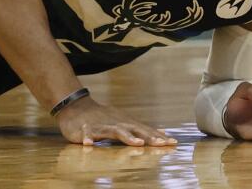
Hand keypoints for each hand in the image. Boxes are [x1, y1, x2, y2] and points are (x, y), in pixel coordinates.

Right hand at [56, 94, 176, 145]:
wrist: (78, 108)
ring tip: (138, 143)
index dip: (159, 137)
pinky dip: (88, 138)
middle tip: (163, 143)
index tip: (173, 143)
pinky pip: (87, 134)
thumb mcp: (124, 123)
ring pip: (117, 131)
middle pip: (137, 130)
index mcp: (127, 124)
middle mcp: (118, 123)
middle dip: (150, 137)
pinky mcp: (87, 129)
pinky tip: (89, 144)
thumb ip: (141, 129)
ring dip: (128, 137)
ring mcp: (103, 125)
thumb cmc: (104, 118)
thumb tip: (161, 133)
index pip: (146, 131)